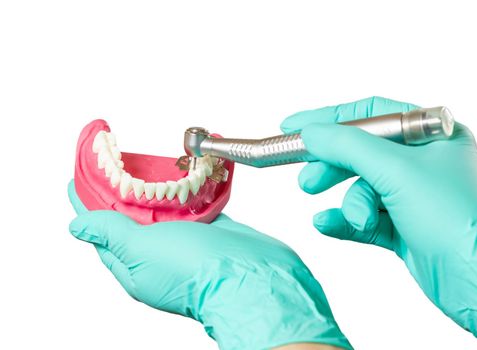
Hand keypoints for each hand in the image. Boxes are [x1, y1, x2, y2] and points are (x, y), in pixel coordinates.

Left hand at [67, 180, 350, 349]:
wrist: (253, 277)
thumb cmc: (197, 270)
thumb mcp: (142, 249)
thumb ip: (112, 233)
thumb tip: (78, 226)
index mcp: (135, 265)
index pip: (103, 231)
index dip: (88, 205)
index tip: (78, 179)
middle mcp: (159, 254)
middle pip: (132, 218)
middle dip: (120, 190)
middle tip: (111, 163)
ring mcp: (186, 241)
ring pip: (164, 210)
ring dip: (155, 188)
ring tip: (145, 164)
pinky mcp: (211, 230)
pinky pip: (193, 205)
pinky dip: (187, 190)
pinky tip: (185, 175)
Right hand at [281, 96, 476, 348]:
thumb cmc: (453, 217)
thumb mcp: (394, 169)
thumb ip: (346, 145)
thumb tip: (310, 132)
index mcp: (432, 133)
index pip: (370, 114)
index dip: (329, 119)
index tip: (294, 127)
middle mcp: (424, 161)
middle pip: (362, 153)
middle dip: (332, 167)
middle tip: (306, 181)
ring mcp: (415, 195)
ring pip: (363, 189)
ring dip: (351, 204)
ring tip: (355, 218)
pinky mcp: (406, 226)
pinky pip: (365, 217)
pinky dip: (345, 221)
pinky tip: (326, 225)